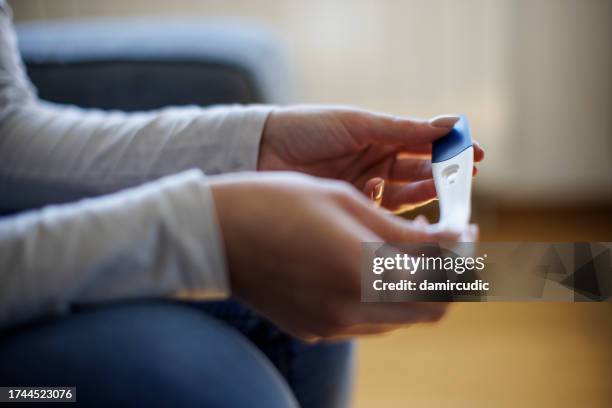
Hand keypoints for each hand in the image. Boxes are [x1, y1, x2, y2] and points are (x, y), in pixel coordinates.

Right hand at [209, 172, 475, 339]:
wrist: (214, 233)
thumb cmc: (275, 202)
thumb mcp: (344, 201)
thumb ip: (400, 229)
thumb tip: (448, 240)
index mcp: (362, 269)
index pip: (442, 278)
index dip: (464, 256)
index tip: (467, 233)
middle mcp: (351, 308)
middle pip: (430, 310)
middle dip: (447, 279)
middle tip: (443, 246)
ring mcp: (331, 325)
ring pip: (401, 317)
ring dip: (416, 288)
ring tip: (404, 248)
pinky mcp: (315, 330)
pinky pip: (368, 320)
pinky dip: (383, 297)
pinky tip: (369, 266)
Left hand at [259, 106, 483, 212]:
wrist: (261, 151)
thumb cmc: (307, 129)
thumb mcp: (357, 125)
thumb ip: (400, 129)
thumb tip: (447, 125)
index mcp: (379, 138)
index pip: (424, 146)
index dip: (450, 151)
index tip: (477, 155)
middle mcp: (376, 165)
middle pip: (420, 173)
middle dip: (445, 177)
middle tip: (468, 182)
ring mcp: (365, 189)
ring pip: (405, 196)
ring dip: (426, 194)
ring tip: (446, 195)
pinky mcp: (350, 210)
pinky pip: (380, 213)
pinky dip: (390, 210)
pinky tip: (392, 202)